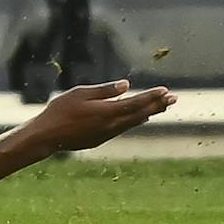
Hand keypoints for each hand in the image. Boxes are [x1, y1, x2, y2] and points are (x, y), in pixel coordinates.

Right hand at [30, 79, 176, 152]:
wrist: (49, 136)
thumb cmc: (61, 110)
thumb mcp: (80, 93)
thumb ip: (104, 90)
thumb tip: (125, 85)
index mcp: (107, 112)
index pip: (135, 103)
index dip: (151, 96)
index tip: (165, 91)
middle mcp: (112, 125)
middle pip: (140, 114)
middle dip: (157, 105)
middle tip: (174, 98)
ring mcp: (108, 134)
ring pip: (134, 122)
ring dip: (149, 113)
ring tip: (161, 106)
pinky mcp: (102, 138)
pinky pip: (124, 127)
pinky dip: (136, 120)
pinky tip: (140, 117)